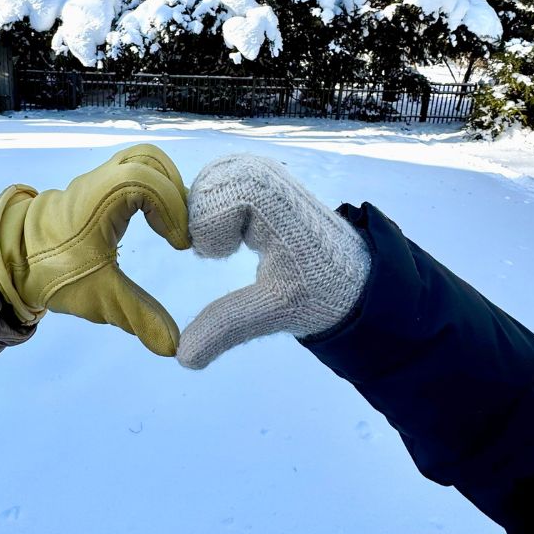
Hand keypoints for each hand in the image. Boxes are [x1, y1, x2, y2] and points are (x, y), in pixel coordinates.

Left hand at [0, 144, 189, 356]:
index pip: (149, 183)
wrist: (10, 257)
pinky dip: (152, 190)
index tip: (179, 245)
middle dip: (175, 190)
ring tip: (172, 224)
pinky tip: (155, 222)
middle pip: (150, 160)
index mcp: (101, 199)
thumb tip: (174, 347)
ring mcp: (99, 180)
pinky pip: (133, 172)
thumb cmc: (53, 272)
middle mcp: (101, 180)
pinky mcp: (98, 187)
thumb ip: (139, 317)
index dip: (173, 210)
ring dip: (164, 188)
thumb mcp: (99, 297)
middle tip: (181, 227)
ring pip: (141, 161)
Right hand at [176, 154, 371, 368]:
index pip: (225, 191)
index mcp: (280, 208)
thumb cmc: (318, 291)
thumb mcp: (272, 312)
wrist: (351, 275)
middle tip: (215, 250)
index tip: (216, 253)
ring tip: (223, 244)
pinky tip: (229, 234)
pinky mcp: (264, 178)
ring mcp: (269, 175)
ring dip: (206, 211)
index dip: (208, 221)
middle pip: (215, 179)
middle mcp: (275, 181)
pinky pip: (225, 177)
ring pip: (216, 175)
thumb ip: (226, 326)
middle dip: (201, 216)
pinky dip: (214, 203)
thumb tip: (183, 357)